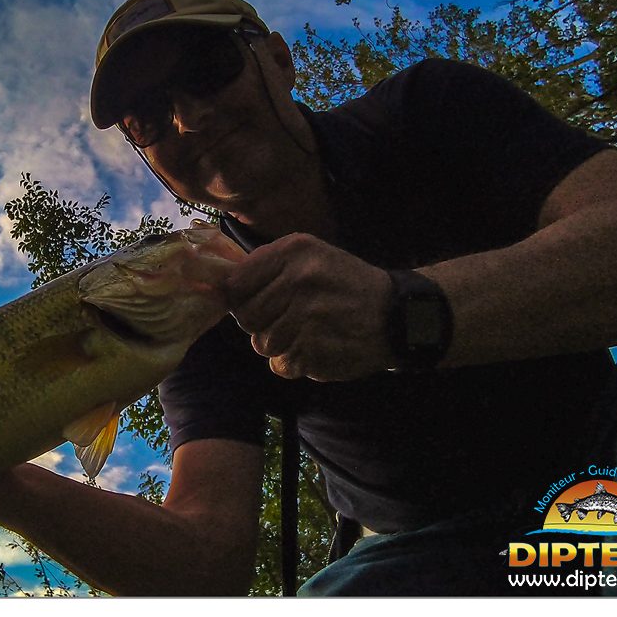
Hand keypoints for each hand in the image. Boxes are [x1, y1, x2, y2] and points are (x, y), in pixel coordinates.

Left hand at [225, 233, 392, 380]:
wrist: (396, 314)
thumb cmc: (345, 284)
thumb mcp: (310, 256)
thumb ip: (266, 267)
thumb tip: (220, 289)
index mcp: (292, 252)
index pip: (235, 283)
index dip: (240, 298)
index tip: (256, 303)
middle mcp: (297, 282)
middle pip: (246, 317)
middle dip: (261, 323)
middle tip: (286, 319)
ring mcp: (306, 318)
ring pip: (262, 344)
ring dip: (279, 344)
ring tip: (305, 332)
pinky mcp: (314, 351)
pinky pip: (281, 365)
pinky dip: (294, 362)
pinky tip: (315, 347)